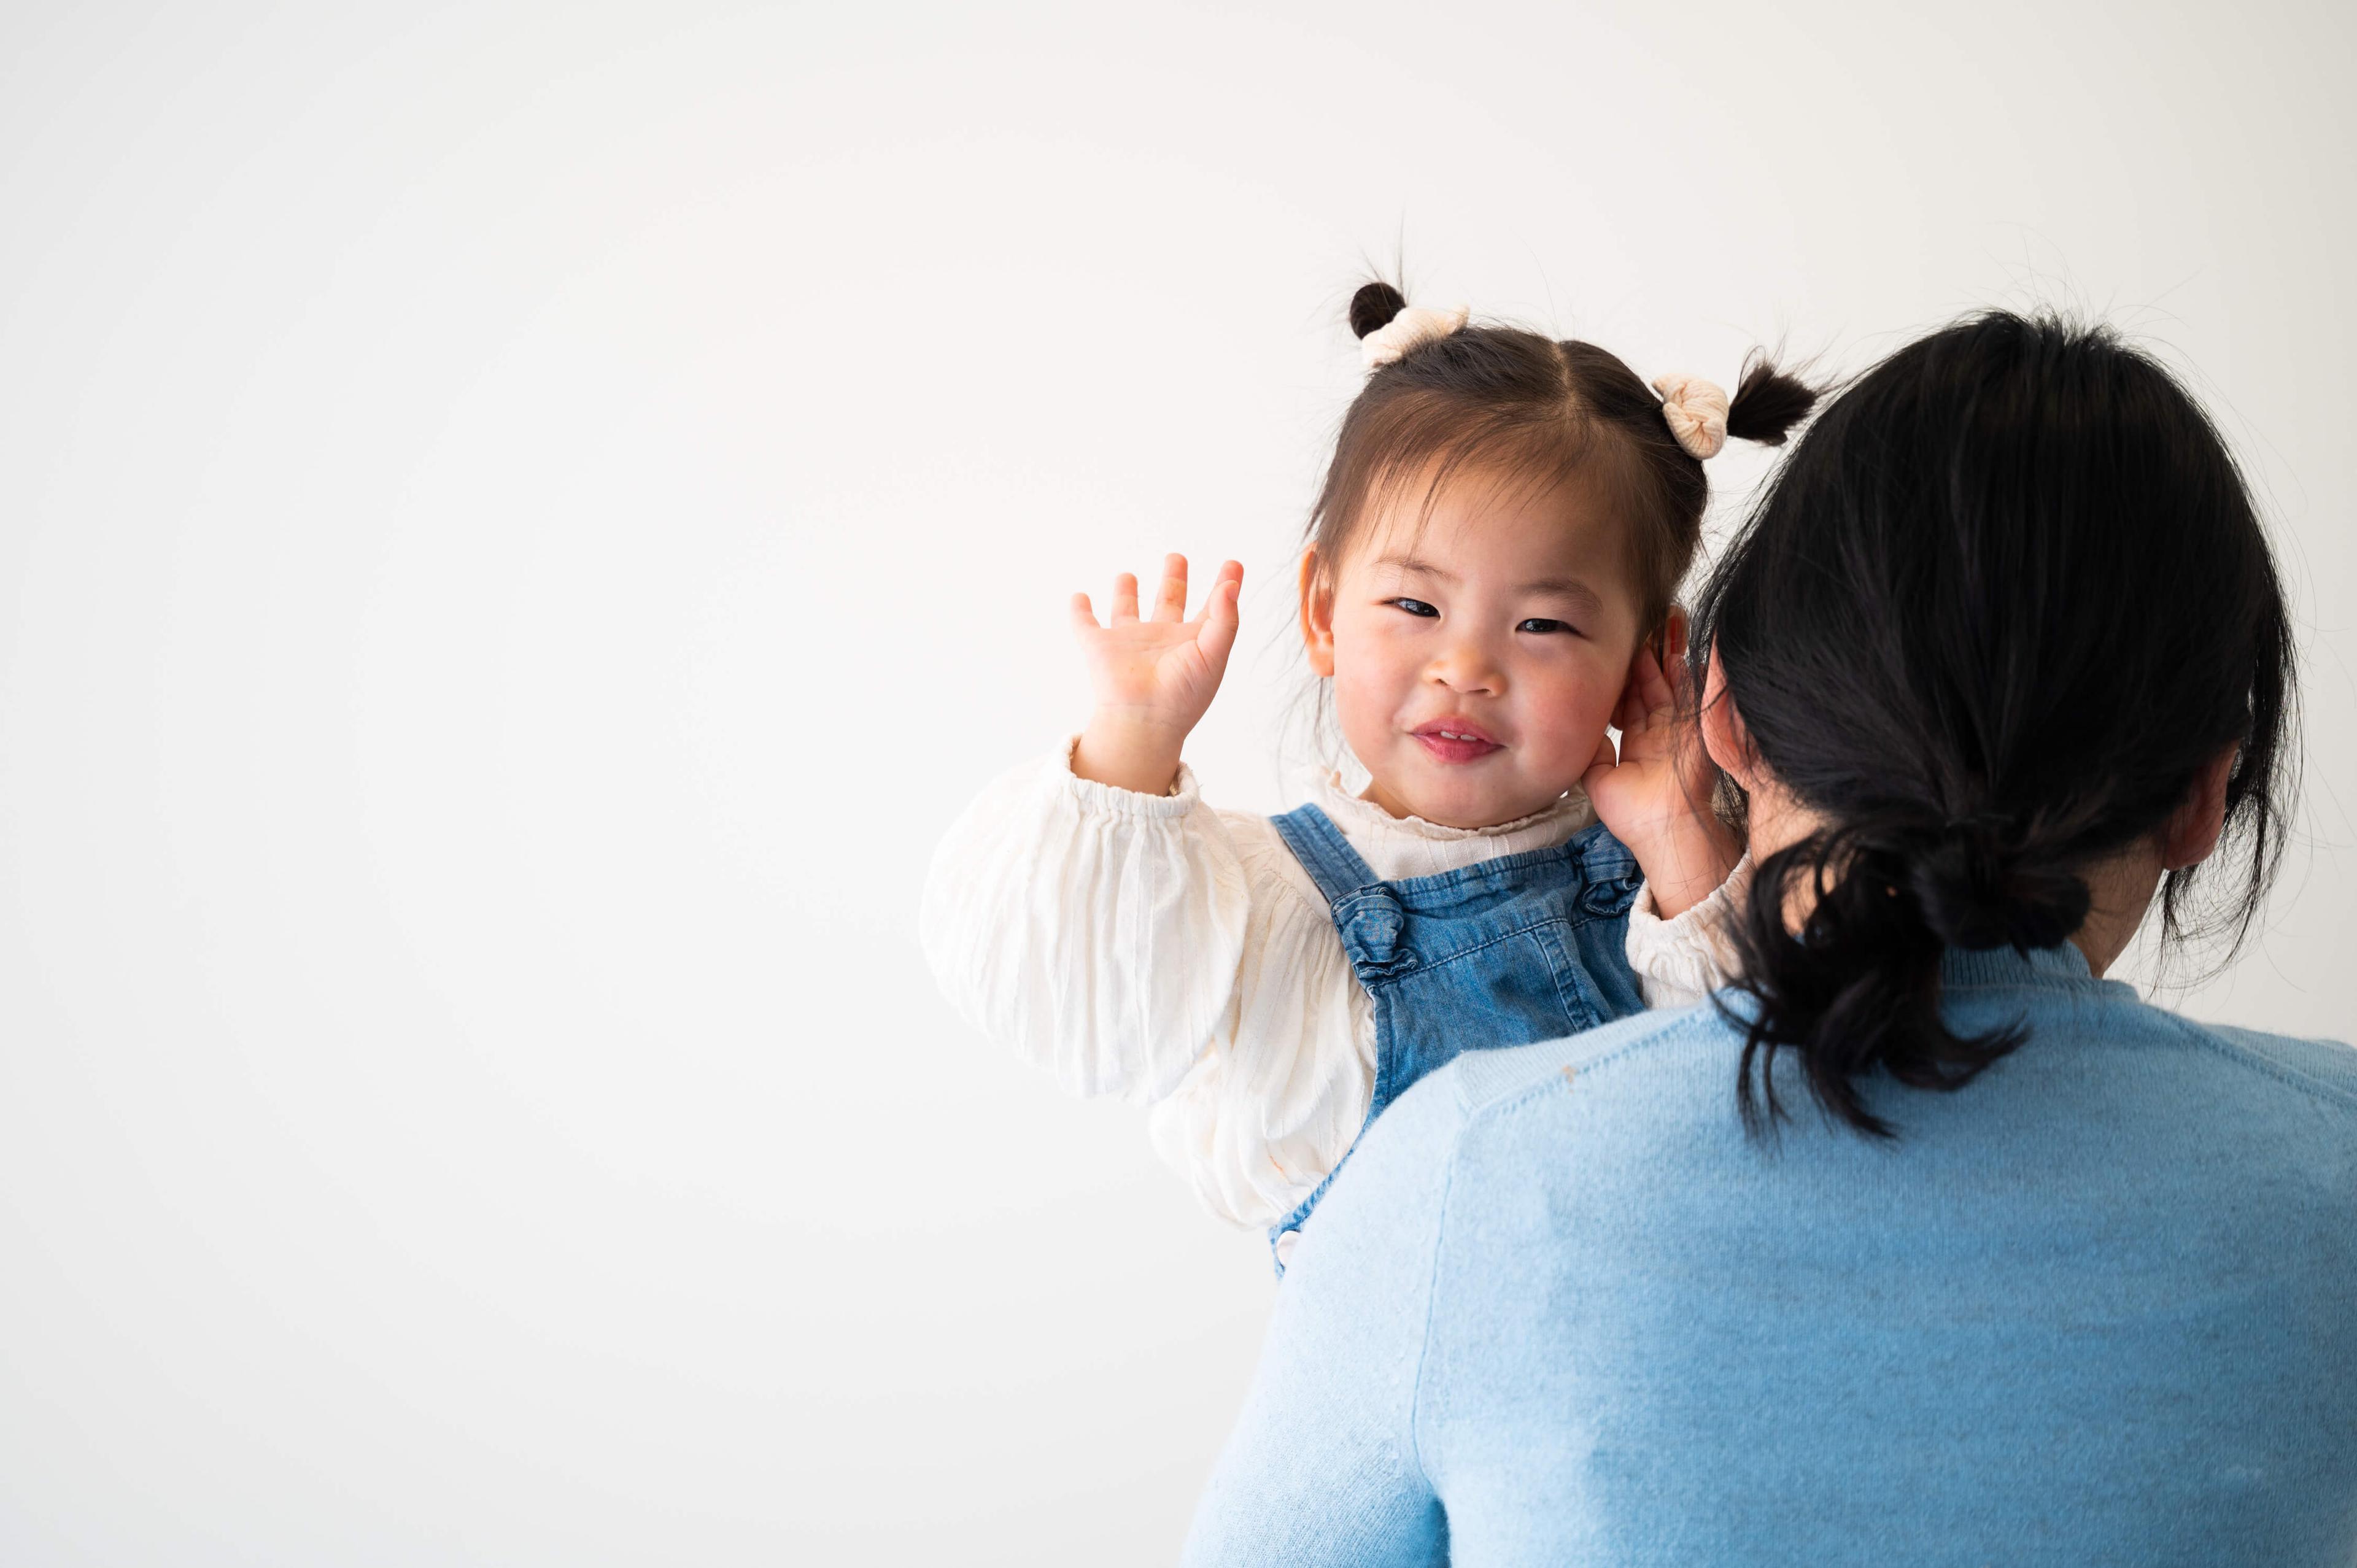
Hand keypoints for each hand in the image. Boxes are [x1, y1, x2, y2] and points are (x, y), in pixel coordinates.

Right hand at [1069, 554, 1243, 795]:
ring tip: (1127, 576)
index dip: (1224, 585)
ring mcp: (1129, 643)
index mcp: (1192, 641)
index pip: (1212, 607)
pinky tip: (1079, 598)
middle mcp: (1161, 639)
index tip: (1233, 564)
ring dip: (1125, 593)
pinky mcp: (1099, 647)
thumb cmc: (1183, 695)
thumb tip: (1230, 586)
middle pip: (1168, 601)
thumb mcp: (1214, 654)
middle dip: (1173, 578)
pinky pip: (1084, 625)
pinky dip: (1079, 611)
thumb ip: (1225, 618)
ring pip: (1126, 611)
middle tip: (1175, 558)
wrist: (1144, 721)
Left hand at [1582, 610, 1740, 918]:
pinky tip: (1678, 649)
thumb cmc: (1632, 814)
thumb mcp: (1598, 777)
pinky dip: (1686, 671)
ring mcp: (1681, 728)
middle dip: (1647, 656)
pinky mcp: (1697, 729)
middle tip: (1642, 625)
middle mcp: (1662, 732)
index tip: (1618, 651)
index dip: (1625, 676)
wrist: (1665, 831)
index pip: (1631, 700)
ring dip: (1667, 654)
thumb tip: (1583, 727)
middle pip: (1653, 685)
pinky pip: (1692, 693)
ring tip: (1662, 624)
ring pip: (1672, 683)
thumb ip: (1592, 749)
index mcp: (1640, 743)